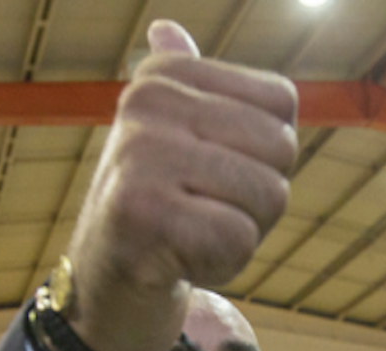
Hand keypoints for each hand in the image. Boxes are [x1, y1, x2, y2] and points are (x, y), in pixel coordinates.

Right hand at [64, 19, 297, 350]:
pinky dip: (221, 264)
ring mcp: (141, 154)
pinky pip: (239, 238)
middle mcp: (148, 103)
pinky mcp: (142, 211)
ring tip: (190, 236)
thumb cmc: (156, 211)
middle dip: (258, 201)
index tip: (213, 178)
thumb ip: (193, 93)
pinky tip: (179, 261)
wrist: (103, 285)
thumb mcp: (174, 142)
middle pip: (282, 149)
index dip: (266, 156)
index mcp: (164, 76)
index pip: (281, 103)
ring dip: (242, 235)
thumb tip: (168, 30)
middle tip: (203, 215)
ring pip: (269, 196)